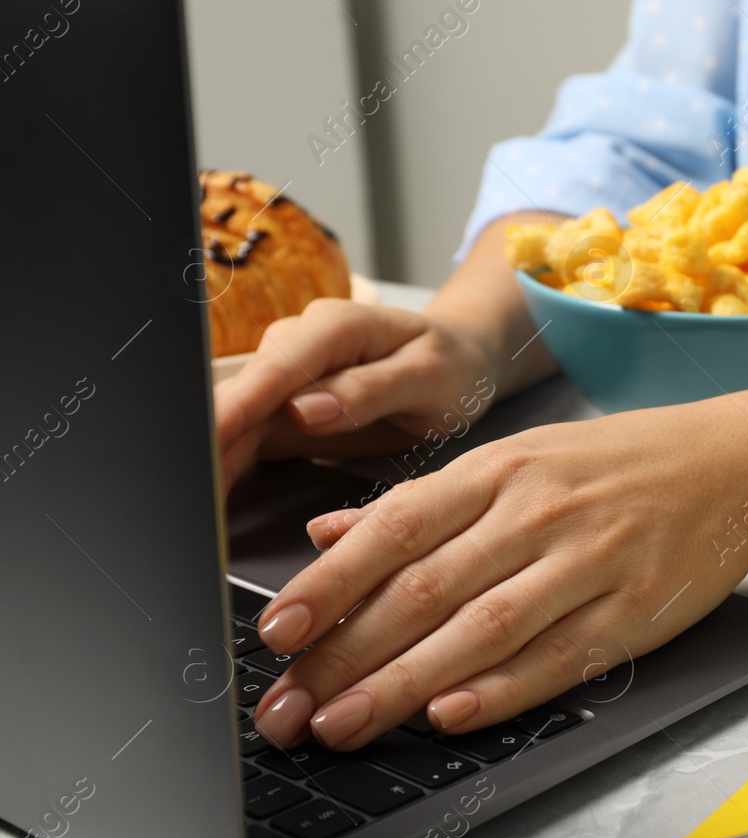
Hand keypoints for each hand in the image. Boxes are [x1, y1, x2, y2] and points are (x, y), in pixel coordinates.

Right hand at [214, 299, 501, 489]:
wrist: (458, 360)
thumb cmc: (451, 365)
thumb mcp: (428, 377)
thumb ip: (370, 390)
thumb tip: (306, 409)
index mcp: (336, 327)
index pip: (276, 370)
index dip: (236, 408)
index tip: (208, 443)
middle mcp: (298, 343)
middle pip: (243, 396)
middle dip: (212, 444)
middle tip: (198, 499)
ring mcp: (287, 375)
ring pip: (237, 420)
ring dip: (214, 460)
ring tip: (201, 510)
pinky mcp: (285, 405)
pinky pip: (250, 436)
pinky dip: (231, 465)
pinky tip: (217, 497)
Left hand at [250, 397, 747, 750]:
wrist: (735, 466)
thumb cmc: (618, 466)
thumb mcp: (519, 458)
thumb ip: (424, 501)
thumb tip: (330, 532)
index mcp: (500, 468)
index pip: (396, 528)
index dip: (331, 584)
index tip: (276, 635)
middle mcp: (538, 511)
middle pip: (425, 588)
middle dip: (345, 654)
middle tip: (287, 709)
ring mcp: (590, 561)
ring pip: (481, 628)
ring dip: (403, 684)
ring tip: (342, 726)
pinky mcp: (635, 611)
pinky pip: (557, 658)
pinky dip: (500, 690)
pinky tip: (448, 716)